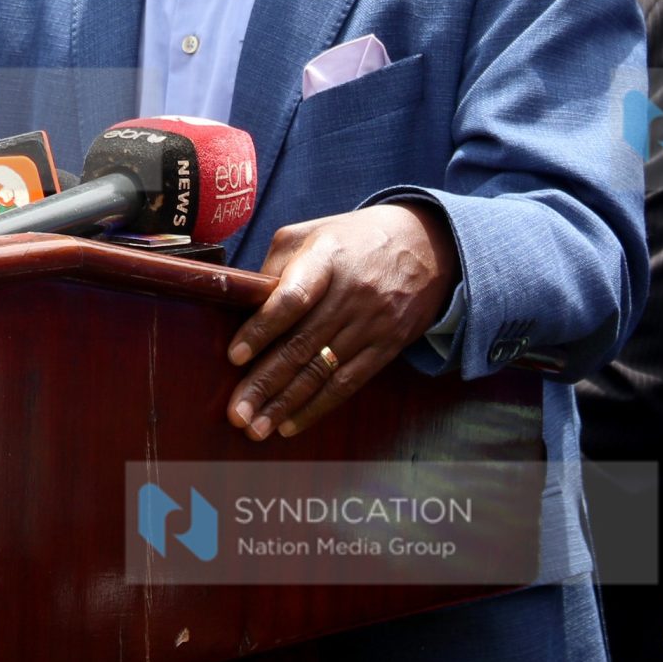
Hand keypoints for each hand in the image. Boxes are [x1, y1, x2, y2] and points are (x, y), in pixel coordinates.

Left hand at [224, 204, 457, 440]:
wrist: (427, 245)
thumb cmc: (355, 240)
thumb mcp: (314, 233)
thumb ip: (278, 266)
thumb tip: (247, 306)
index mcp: (327, 258)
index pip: (292, 298)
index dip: (263, 328)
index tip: (235, 357)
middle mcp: (351, 293)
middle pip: (302, 344)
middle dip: (264, 382)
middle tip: (236, 413)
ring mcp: (373, 322)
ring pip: (322, 371)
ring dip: (285, 404)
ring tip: (256, 428)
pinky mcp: (388, 345)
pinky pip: (348, 382)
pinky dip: (317, 407)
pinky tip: (290, 423)